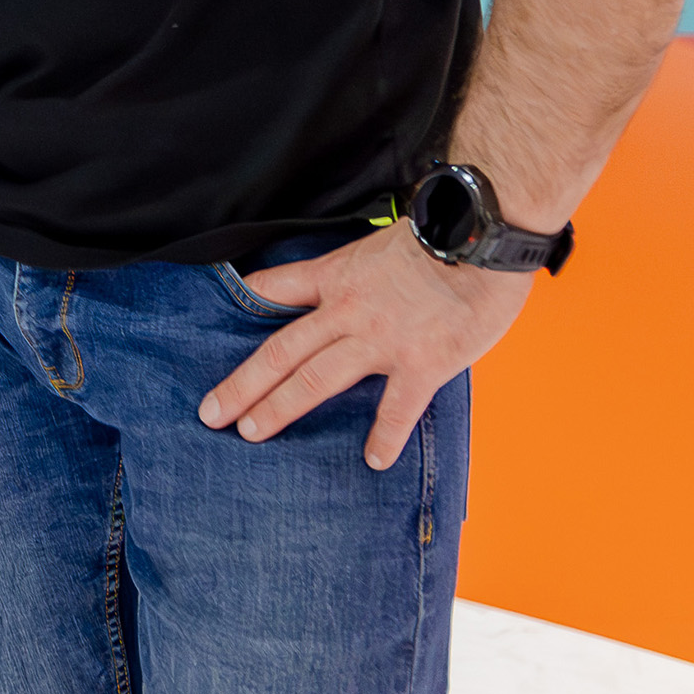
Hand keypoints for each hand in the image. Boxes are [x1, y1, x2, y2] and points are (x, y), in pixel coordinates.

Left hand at [197, 224, 533, 469]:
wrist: (481, 236)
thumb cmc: (444, 232)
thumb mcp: (385, 242)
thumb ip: (366, 274)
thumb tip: (368, 290)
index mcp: (338, 276)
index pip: (278, 287)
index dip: (248, 301)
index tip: (221, 322)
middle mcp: (348, 311)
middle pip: (281, 352)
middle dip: (243, 385)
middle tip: (211, 413)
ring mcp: (381, 340)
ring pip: (315, 380)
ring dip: (279, 409)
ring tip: (250, 434)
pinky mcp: (421, 363)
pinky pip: (396, 408)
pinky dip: (385, 437)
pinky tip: (375, 461)